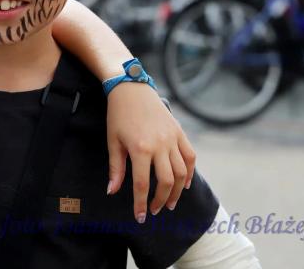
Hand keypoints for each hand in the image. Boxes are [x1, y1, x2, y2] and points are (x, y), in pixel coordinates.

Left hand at [106, 83, 195, 222]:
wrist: (131, 88)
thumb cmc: (118, 114)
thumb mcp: (113, 141)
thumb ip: (116, 168)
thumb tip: (112, 191)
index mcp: (140, 149)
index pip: (143, 184)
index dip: (142, 203)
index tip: (141, 216)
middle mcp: (160, 145)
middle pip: (166, 182)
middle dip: (161, 200)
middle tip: (155, 210)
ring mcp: (172, 138)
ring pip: (182, 172)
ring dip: (177, 191)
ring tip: (170, 202)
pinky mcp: (180, 132)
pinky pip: (190, 157)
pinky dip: (190, 173)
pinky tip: (184, 184)